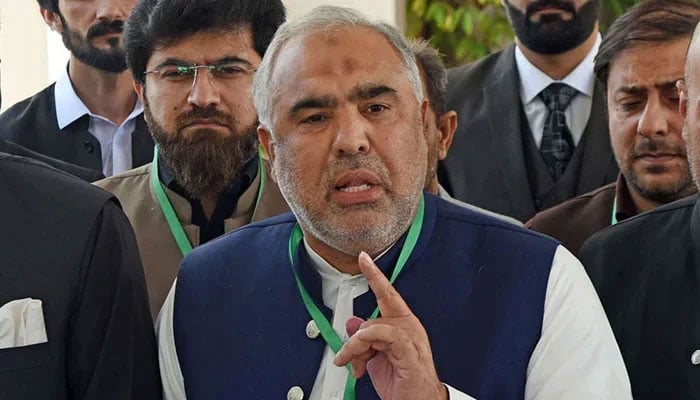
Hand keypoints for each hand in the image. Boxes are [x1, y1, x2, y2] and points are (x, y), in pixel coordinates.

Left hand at [333, 252, 447, 399]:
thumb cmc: (402, 383)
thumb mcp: (374, 358)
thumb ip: (363, 339)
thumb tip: (352, 323)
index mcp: (403, 324)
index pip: (387, 294)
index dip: (375, 275)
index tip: (363, 258)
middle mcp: (409, 328)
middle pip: (373, 317)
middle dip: (355, 340)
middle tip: (347, 358)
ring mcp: (412, 340)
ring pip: (375, 326)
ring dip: (358, 347)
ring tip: (356, 365)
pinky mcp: (410, 354)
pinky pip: (390, 336)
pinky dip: (372, 339)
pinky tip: (363, 351)